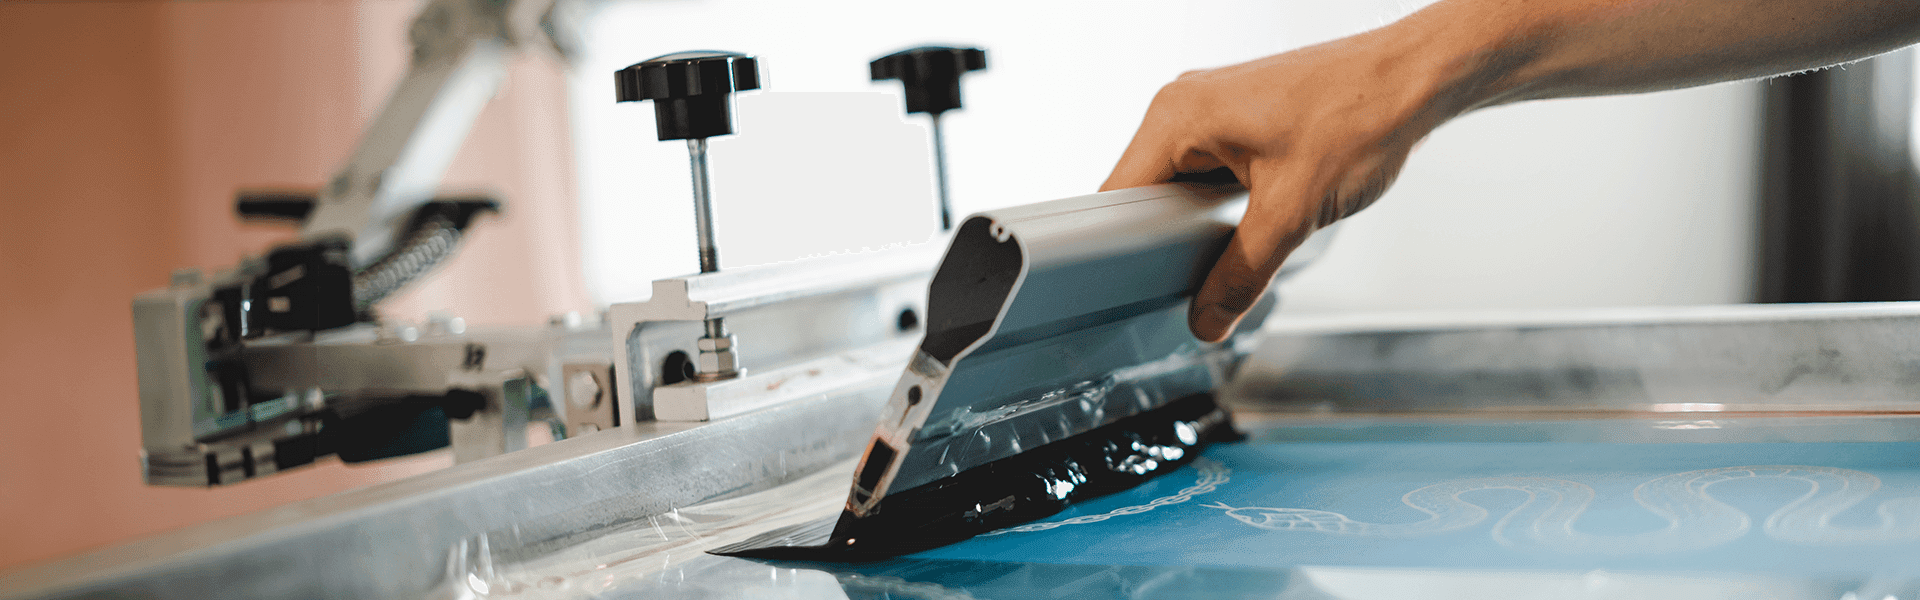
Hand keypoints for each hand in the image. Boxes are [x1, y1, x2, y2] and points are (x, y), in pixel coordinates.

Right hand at [1102, 31, 1461, 341]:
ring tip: (1244, 231)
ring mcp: (1210, 107)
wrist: (1415, 78)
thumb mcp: (1292, 214)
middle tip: (1201, 271)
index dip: (1124, 251)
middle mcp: (1184, 104)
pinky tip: (1258, 213)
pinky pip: (1206, 171)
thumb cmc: (1361, 113)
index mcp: (1177, 116)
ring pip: (1178, 185)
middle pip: (1144, 193)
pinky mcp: (1236, 117)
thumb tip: (1209, 317)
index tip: (1141, 288)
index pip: (1117, 197)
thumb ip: (1242, 274)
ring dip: (1200, 221)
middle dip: (1169, 239)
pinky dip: (1223, 202)